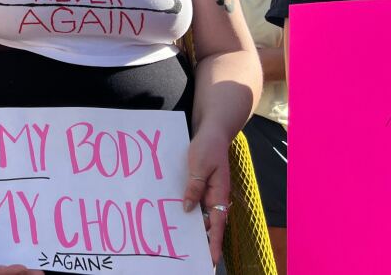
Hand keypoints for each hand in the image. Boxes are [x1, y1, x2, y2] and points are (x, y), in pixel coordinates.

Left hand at [183, 127, 231, 264]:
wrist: (212, 130)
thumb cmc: (208, 147)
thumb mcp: (199, 166)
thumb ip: (194, 187)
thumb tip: (187, 209)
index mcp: (219, 193)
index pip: (218, 223)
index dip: (215, 243)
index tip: (213, 261)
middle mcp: (214, 195)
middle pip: (209, 222)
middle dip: (202, 239)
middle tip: (191, 255)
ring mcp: (207, 190)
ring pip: (199, 212)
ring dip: (191, 223)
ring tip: (179, 239)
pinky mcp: (199, 183)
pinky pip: (193, 199)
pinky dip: (186, 206)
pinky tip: (174, 212)